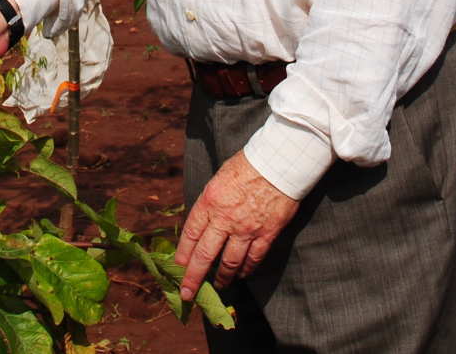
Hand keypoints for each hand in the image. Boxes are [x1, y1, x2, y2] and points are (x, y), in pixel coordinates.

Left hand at [175, 150, 299, 297]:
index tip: (177, 267)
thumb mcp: (218, 180)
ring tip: (218, 285)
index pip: (191, 234)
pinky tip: (242, 274)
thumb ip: (210, 204)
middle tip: (187, 293)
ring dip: (222, 277)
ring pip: (230, 262)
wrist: (278, 163)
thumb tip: (202, 224)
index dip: (183, 253)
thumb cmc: (246, 166)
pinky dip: (246, 269)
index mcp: (209, 202)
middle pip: (205, 254)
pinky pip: (254, 258)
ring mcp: (246, 229)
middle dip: (193, 277)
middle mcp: (225, 219)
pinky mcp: (266, 234)